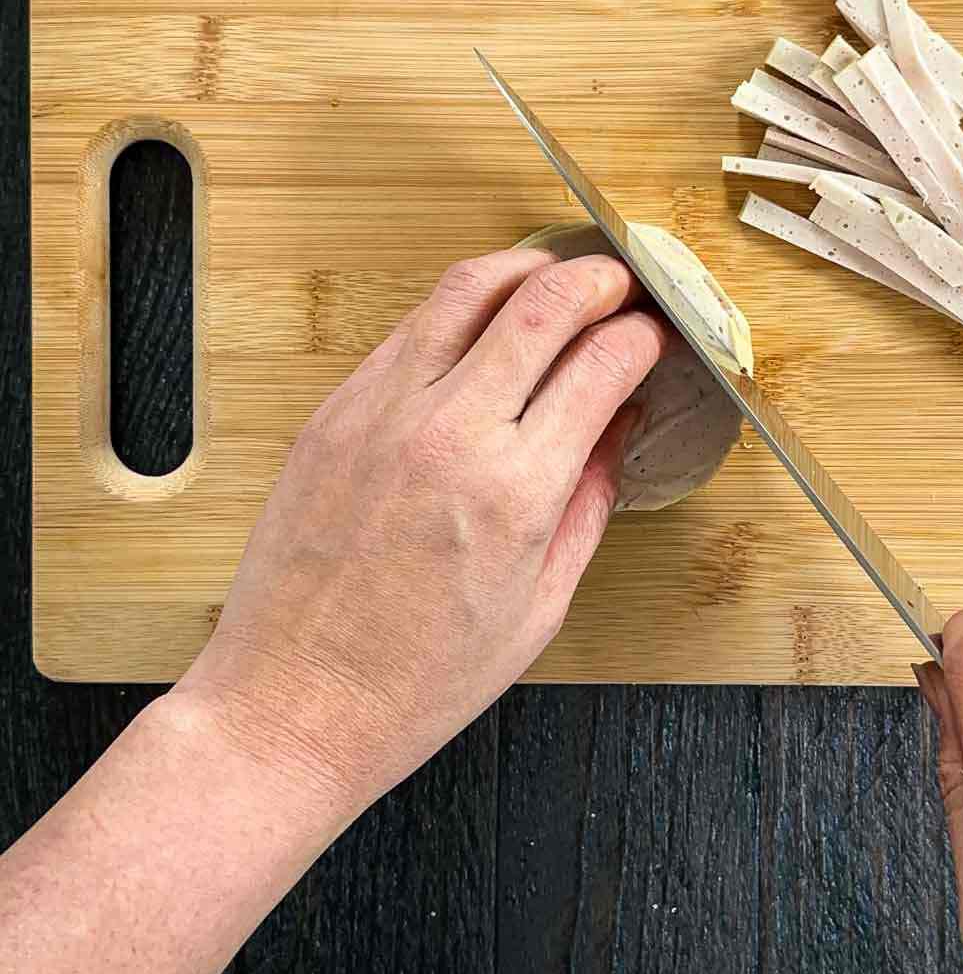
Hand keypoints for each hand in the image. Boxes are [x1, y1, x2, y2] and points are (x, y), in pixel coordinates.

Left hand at [181, 246, 668, 813]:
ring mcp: (381, 414)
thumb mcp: (538, 608)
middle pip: (542, 302)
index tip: (654, 338)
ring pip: (465, 290)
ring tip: (552, 278)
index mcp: (515, 492)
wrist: (296, 703)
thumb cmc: (417, 680)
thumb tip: (620, 429)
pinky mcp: (332, 414)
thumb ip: (589, 504)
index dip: (643, 337)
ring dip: (523, 270)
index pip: (602, 364)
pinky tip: (478, 329)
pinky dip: (455, 312)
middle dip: (597, 279)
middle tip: (619, 283)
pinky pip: (405, 331)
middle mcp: (448, 434)